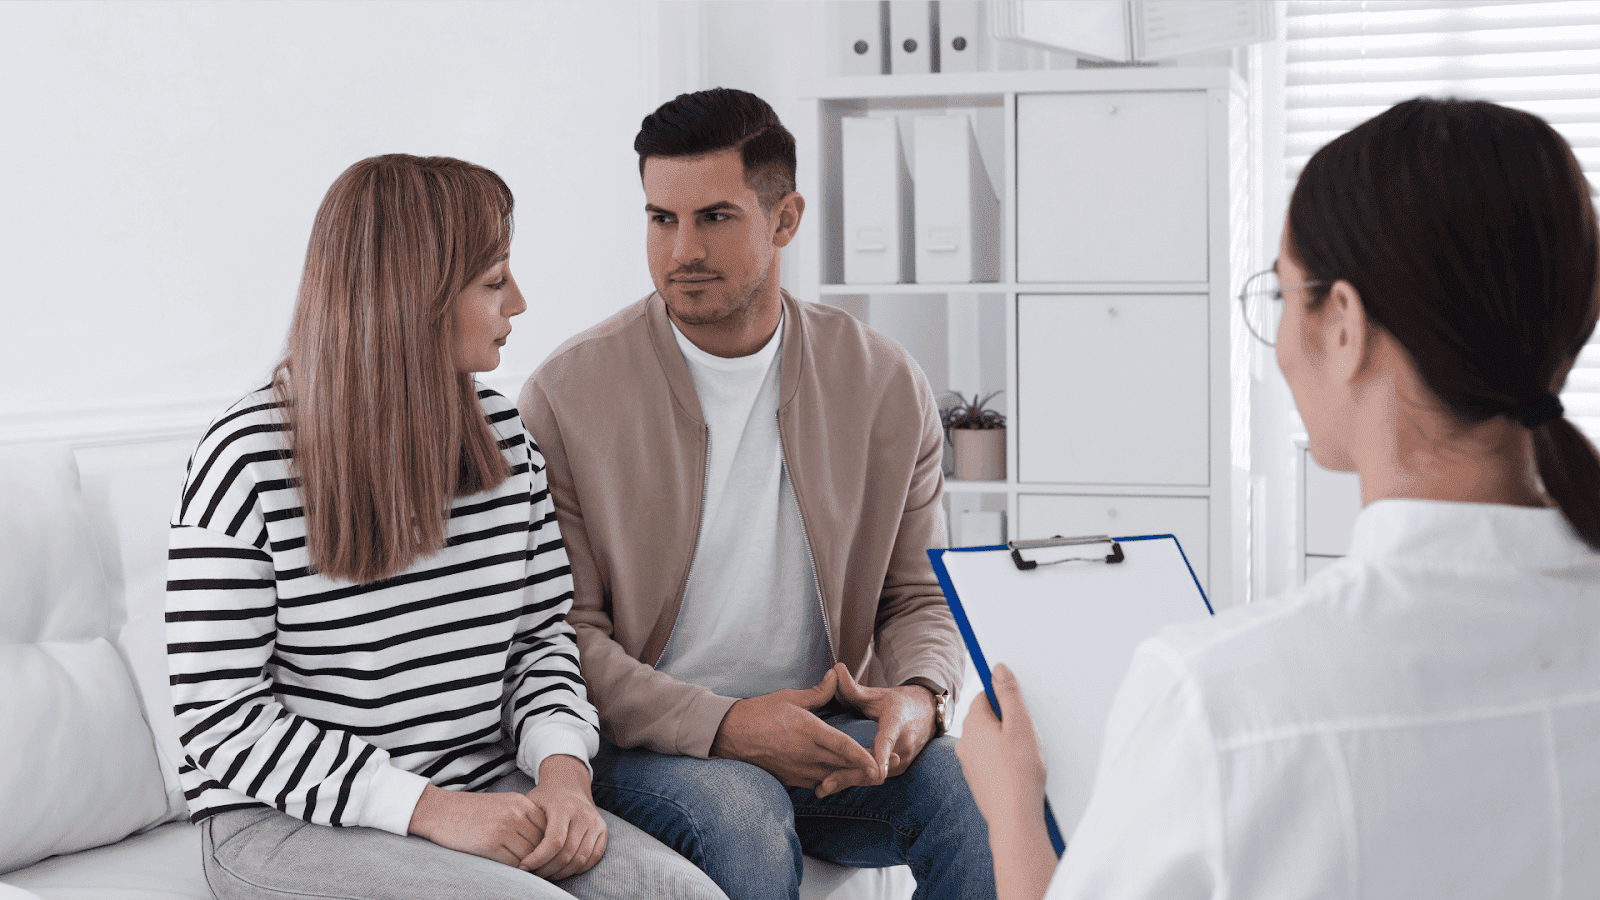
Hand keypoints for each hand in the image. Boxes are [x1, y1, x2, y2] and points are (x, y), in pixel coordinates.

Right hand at [408, 783, 546, 866]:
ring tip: (526, 872)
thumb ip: (523, 817)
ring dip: (529, 867)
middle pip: (541, 843)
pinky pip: (512, 863)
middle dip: (541, 858)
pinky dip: (515, 871)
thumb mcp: (502, 804)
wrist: (439, 810)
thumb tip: (543, 841)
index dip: (547, 845)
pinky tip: (510, 872)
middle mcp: (515, 814)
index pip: (547, 828)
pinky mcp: (489, 844)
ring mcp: (503, 829)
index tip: (544, 856)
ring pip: (529, 856)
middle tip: (539, 870)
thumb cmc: (471, 811)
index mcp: (521, 803)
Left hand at [518, 755, 607, 879]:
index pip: (554, 841)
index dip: (538, 859)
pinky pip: (594, 857)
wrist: (569, 785)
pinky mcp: (603, 830)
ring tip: (546, 874)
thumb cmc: (545, 798)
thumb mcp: (531, 803)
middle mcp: (583, 814)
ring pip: (580, 859)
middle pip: (567, 854)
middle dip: (548, 869)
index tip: (524, 866)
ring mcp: (595, 822)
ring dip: (562, 873)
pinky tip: (563, 869)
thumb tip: (515, 853)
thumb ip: (525, 824)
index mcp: (563, 807)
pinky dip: (579, 869)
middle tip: (534, 874)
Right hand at [711, 667, 878, 794]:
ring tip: (869, 775)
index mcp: (809, 731)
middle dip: (866, 770)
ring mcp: (798, 769)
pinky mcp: (790, 778)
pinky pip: (817, 783)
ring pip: (832, 778)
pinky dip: (831, 781)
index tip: (880, 766)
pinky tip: (840, 777)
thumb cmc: (759, 712)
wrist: (730, 734)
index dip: (863, 757)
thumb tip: (836, 676)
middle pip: (843, 767)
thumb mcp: (790, 697)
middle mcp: (806, 754)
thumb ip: (818, 692)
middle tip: (887, 769)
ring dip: (851, 778)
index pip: (842, 747)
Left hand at [823, 663, 936, 795]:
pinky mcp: (898, 769)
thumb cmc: (899, 703)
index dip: (881, 755)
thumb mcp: (878, 694)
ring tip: (822, 789)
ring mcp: (902, 760)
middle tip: (826, 783)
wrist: (927, 714)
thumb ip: (854, 687)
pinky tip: (832, 786)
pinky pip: (875, 777)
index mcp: (898, 723)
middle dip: (851, 776)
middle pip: (876, 766)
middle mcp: (903, 745)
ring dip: (850, 782)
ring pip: (874, 775)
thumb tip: (835, 669)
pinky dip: (855, 781)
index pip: (888, 740)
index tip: (876, 770)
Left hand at [954, 663, 1047, 834]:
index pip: (985, 696)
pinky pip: (991, 760)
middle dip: (1007, 721)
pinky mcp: (978, 780)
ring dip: (1006, 741)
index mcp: (973, 724)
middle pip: (987, 718)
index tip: (1020, 705)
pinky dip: (1004, 760)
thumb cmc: (1020, 772)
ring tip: (1026, 755)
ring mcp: (970, 764)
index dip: (1004, 698)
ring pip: (989, 740)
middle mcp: (965, 742)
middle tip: (1028, 733)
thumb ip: (1009, 694)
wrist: (1014, 818)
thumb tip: (997, 669)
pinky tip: (1020, 771)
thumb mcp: (1020, 724)